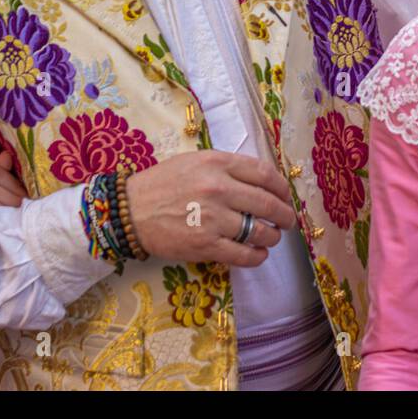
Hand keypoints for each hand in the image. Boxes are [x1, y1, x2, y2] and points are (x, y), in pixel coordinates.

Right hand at [124, 151, 297, 267]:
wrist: (130, 211)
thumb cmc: (161, 184)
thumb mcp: (194, 161)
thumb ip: (226, 167)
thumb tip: (260, 181)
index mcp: (217, 163)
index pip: (264, 173)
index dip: (281, 188)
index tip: (285, 196)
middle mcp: (218, 188)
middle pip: (267, 204)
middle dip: (284, 215)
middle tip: (287, 221)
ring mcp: (213, 219)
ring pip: (260, 232)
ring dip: (272, 237)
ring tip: (270, 238)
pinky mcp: (206, 246)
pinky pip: (244, 255)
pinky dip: (257, 257)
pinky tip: (257, 254)